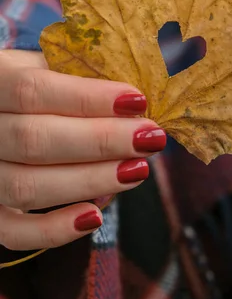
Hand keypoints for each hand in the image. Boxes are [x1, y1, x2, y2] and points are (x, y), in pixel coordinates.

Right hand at [0, 50, 165, 250]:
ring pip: (27, 186)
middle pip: (34, 140)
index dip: (87, 98)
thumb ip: (82, 77)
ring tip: (138, 169)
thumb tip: (138, 101)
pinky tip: (94, 216)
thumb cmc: (36, 86)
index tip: (138, 101)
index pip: (33, 90)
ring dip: (90, 181)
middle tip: (150, 138)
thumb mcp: (48, 66)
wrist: (1, 113)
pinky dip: (54, 230)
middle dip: (101, 141)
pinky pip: (13, 232)